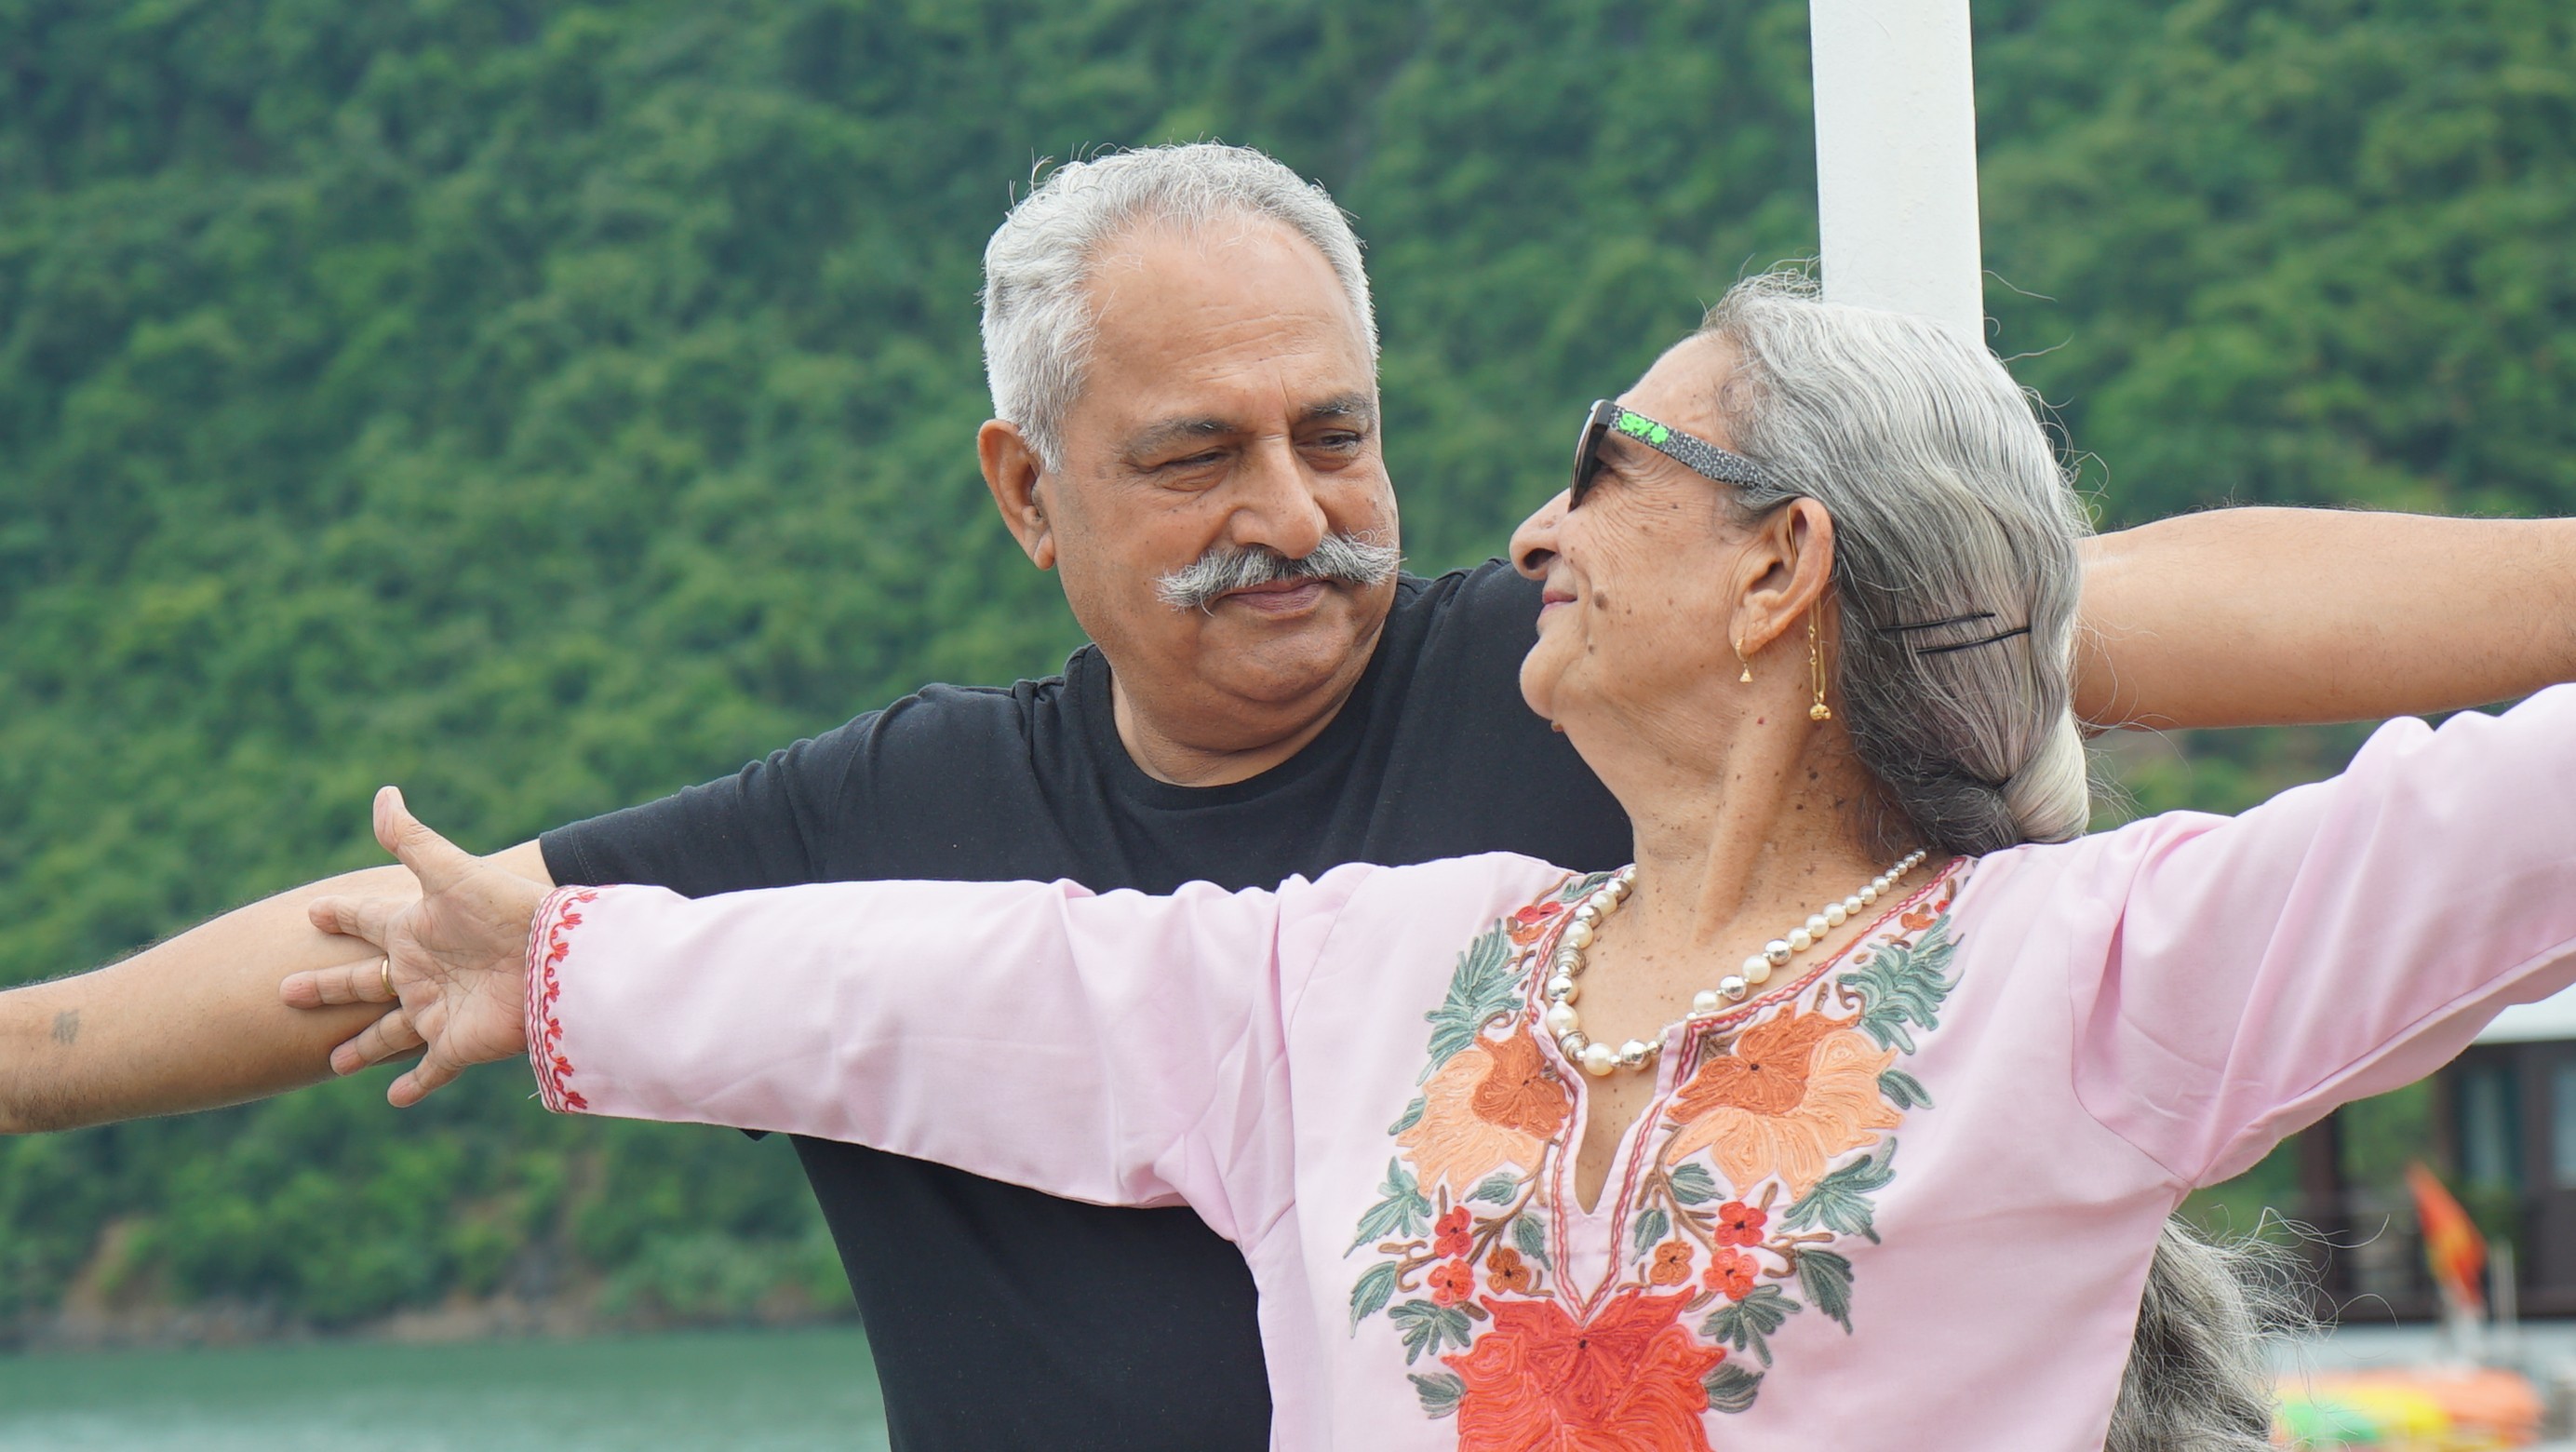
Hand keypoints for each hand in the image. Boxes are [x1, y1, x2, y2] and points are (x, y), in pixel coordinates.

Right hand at [282, 787, 549, 1106]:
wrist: (556, 957)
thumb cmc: (503, 909)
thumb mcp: (450, 872)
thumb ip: (412, 839)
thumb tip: (384, 793)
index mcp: (415, 928)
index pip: (366, 919)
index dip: (341, 914)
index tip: (313, 911)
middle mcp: (421, 971)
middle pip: (362, 981)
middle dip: (326, 988)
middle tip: (285, 991)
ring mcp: (437, 1009)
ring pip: (387, 1033)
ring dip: (361, 1048)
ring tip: (333, 1061)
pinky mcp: (457, 1044)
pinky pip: (431, 1070)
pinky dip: (414, 1087)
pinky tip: (396, 1099)